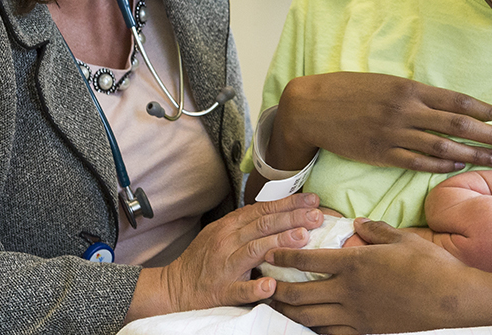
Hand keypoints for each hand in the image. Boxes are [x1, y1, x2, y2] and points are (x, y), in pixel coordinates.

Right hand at [128, 193, 323, 319]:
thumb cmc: (204, 260)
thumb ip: (248, 224)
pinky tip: (271, 286)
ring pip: (254, 250)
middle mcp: (227, 241)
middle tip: (317, 215)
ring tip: (303, 238)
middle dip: (293, 218)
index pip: (264, 209)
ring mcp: (224, 266)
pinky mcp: (221, 290)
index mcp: (230, 226)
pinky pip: (239, 289)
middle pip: (263, 224)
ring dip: (279, 243)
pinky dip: (255, 288)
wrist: (174, 287)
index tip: (313, 200)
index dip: (289, 203)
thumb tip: (279, 211)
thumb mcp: (223, 234)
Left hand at [267, 219, 491, 333]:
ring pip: (310, 316)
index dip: (283, 255)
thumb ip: (375, 230)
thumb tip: (359, 223)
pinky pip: (331, 333)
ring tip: (275, 304)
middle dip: (276, 288)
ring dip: (288, 310)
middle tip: (261, 283)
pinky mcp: (366, 330)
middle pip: (299, 292)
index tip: (268, 252)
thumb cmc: (429, 265)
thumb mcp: (402, 238)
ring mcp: (355, 314)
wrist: (451, 299)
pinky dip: (314, 328)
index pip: (308, 259)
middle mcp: (348, 290)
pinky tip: (307, 324)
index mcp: (354, 263)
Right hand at [271, 73, 491, 172]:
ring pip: (444, 146)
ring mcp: (395, 134)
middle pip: (459, 123)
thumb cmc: (348, 90)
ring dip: (474, 154)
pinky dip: (443, 164)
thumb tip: (443, 101)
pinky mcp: (383, 154)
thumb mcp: (384, 82)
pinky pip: (419, 162)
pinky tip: (461, 167)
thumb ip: (414, 93)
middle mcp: (406, 110)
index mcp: (409, 88)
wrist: (311, 108)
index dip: (486, 109)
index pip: (457, 99)